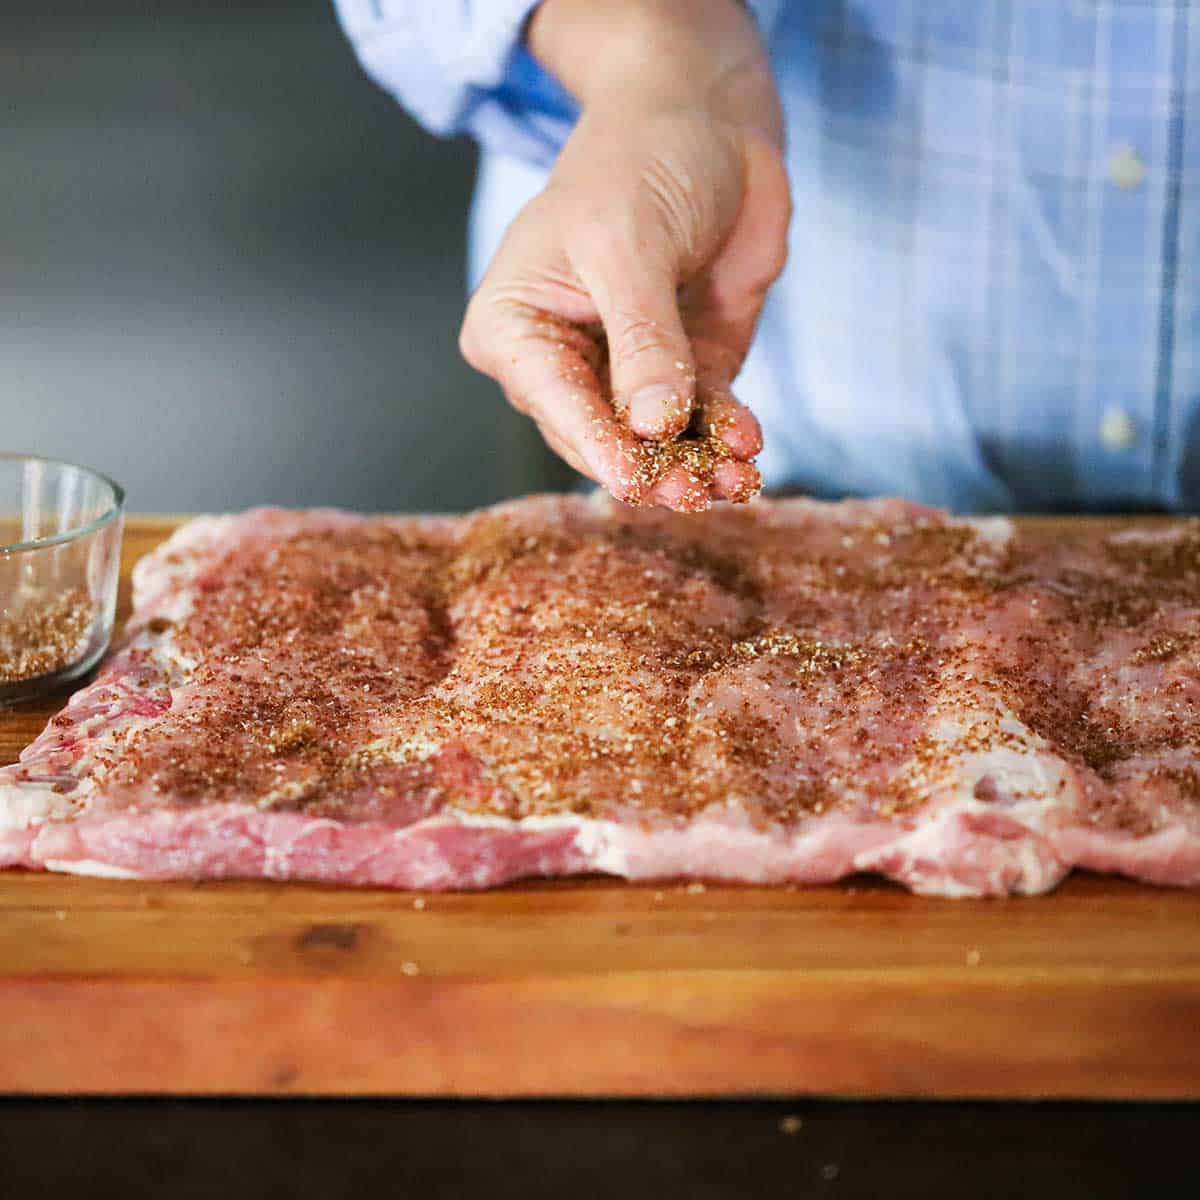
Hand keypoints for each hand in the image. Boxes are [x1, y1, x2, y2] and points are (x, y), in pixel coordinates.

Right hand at [458, 0, 789, 511]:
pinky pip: (703, 418)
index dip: (596, 446)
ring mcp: (627, 371)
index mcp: (516, 328)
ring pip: (657, 441)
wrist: (707, 124)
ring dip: (696, 464)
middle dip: (652, 468)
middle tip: (695, 493)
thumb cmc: (637, 160)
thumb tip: (653, 424)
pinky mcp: (685, 370)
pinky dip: (726, 434)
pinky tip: (748, 444)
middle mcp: (564, 361)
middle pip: (603, 436)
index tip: (635, 483)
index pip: (554, 401)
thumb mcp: (629, 244)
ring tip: (734, 479)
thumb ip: (642, 338)